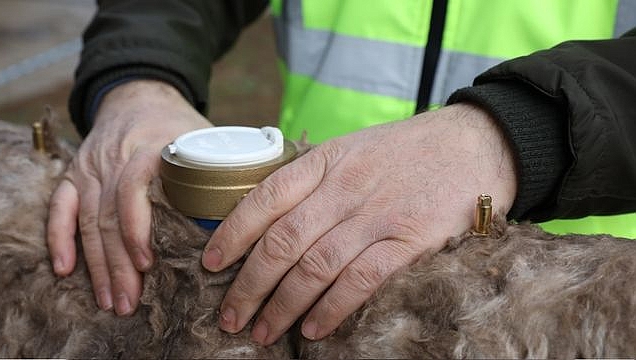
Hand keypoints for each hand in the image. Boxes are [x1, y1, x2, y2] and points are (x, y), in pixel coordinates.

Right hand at [47, 80, 211, 314]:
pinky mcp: (75, 173)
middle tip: (129, 303)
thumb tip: (253, 213)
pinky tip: (65, 268)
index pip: (133, 190)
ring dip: (96, 265)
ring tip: (109, 300)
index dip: (137, 229)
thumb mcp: (204, 138)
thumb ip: (222, 171)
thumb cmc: (177, 124)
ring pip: (88, 221)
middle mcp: (114, 159)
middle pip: (109, 217)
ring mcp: (91, 167)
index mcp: (149, 149)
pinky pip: (61, 208)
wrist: (139, 94)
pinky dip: (60, 238)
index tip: (148, 264)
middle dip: (118, 265)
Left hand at [202, 103, 517, 343]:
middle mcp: (345, 187)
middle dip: (249, 284)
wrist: (475, 143)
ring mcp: (377, 215)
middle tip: (229, 316)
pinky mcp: (410, 241)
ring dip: (283, 305)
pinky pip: (361, 280)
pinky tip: (313, 329)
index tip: (211, 265)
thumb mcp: (353, 148)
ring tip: (262, 331)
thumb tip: (272, 216)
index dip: (232, 234)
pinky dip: (332, 308)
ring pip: (315, 266)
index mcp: (326, 161)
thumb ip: (315, 179)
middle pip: (282, 241)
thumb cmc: (408, 150)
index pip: (265, 198)